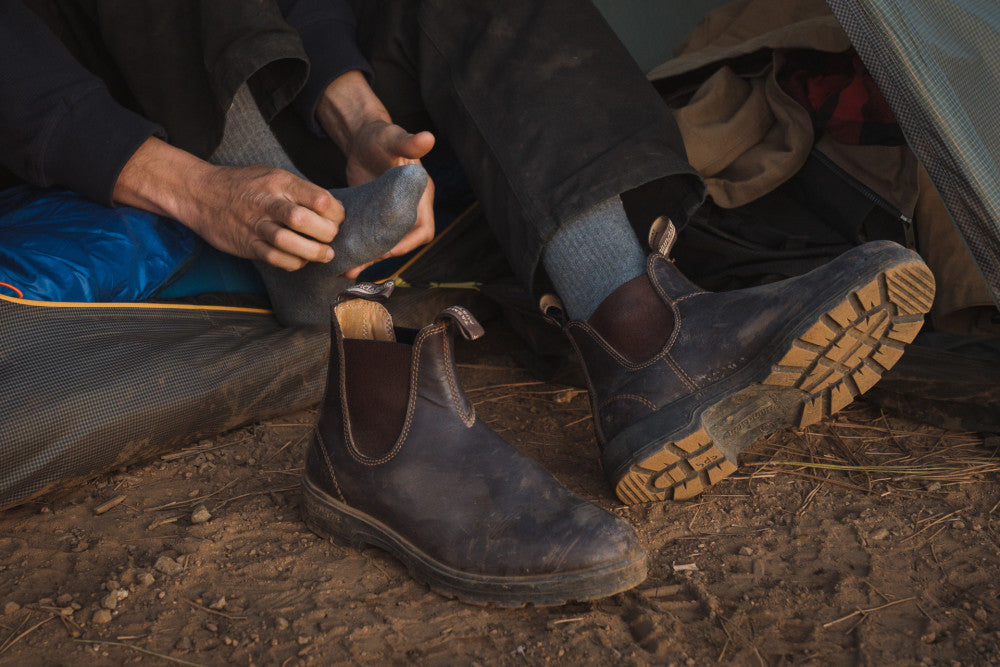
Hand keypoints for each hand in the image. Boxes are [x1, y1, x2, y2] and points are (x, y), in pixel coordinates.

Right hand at [113, 138, 344, 270]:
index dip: (336, 213)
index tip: (337, 219)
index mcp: (280, 182)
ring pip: (288, 242)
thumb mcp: (273, 176)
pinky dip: (293, 262)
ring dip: (313, 252)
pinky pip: (274, 258)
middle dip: (326, 233)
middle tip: (332, 238)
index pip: (319, 199)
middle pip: (304, 220)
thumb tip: (332, 210)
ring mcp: (255, 224)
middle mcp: (268, 202)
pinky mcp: (246, 244)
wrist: (200, 193)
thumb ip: (300, 191)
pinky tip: (301, 260)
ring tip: (325, 254)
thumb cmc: (244, 185)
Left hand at [317, 71, 436, 276]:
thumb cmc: (381, 136)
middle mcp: (408, 210)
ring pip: (384, 245)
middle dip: (382, 257)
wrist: (361, 138)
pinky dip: (358, 249)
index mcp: (420, 196)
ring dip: (367, 258)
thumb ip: (409, 143)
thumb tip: (428, 138)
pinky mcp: (373, 219)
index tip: (387, 250)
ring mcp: (390, 217)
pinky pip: (370, 239)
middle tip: (359, 266)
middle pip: (402, 243)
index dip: (407, 243)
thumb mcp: (393, 139)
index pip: (422, 229)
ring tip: (346, 270)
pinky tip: (341, 257)